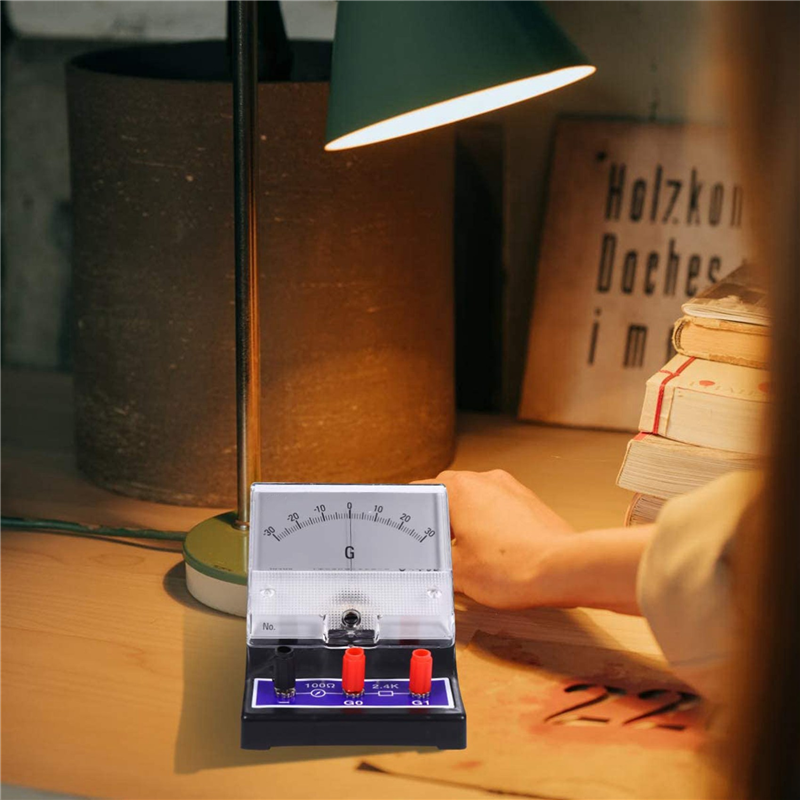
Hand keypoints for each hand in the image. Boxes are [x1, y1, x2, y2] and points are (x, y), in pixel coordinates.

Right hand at [415, 469, 654, 614]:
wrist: (562, 568)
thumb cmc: (513, 566)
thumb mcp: (455, 572)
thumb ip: (433, 563)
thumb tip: (427, 564)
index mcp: (458, 488)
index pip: (420, 492)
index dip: (409, 514)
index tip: (405, 528)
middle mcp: (484, 480)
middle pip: (448, 495)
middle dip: (440, 522)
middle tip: (436, 549)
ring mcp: (510, 488)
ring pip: (475, 502)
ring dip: (466, 524)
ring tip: (467, 555)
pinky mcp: (528, 502)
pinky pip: (498, 510)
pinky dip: (490, 527)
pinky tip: (493, 554)